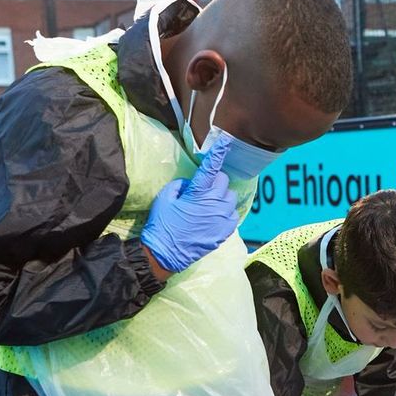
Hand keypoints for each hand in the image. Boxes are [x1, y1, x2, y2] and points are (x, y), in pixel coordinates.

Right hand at [140, 135, 237, 273]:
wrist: (166, 254)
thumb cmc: (162, 224)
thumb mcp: (164, 198)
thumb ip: (180, 185)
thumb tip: (191, 184)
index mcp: (198, 193)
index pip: (211, 167)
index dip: (218, 153)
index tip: (226, 141)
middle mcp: (215, 203)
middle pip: (224, 180)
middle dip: (214, 181)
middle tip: (201, 190)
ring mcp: (223, 217)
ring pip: (231, 196)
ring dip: (221, 196)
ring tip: (208, 205)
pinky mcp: (226, 230)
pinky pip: (233, 213)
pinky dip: (226, 211)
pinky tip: (214, 216)